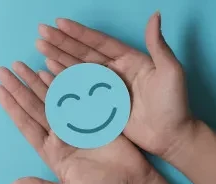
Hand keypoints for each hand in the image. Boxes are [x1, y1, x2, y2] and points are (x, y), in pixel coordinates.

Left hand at [0, 62, 153, 183]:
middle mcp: (58, 134)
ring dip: (35, 80)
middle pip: (33, 105)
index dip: (11, 106)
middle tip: (2, 69)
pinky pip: (74, 94)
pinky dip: (62, 81)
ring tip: (21, 65)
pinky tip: (50, 68)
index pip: (25, 123)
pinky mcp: (92, 116)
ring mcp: (74, 123)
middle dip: (18, 87)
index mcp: (49, 150)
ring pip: (50, 97)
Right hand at [35, 12, 193, 157]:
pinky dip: (61, 79)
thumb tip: (155, 15)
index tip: (59, 23)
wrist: (172, 136)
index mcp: (129, 60)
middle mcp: (114, 71)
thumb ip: (158, 45)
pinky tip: (47, 71)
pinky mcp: (100, 104)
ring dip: (57, 57)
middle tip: (41, 32)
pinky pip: (77, 89)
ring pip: (76, 68)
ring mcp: (105, 88)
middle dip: (61, 42)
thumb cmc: (175, 104)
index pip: (99, 42)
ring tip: (40, 46)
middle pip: (82, 53)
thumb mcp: (171, 72)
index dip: (79, 33)